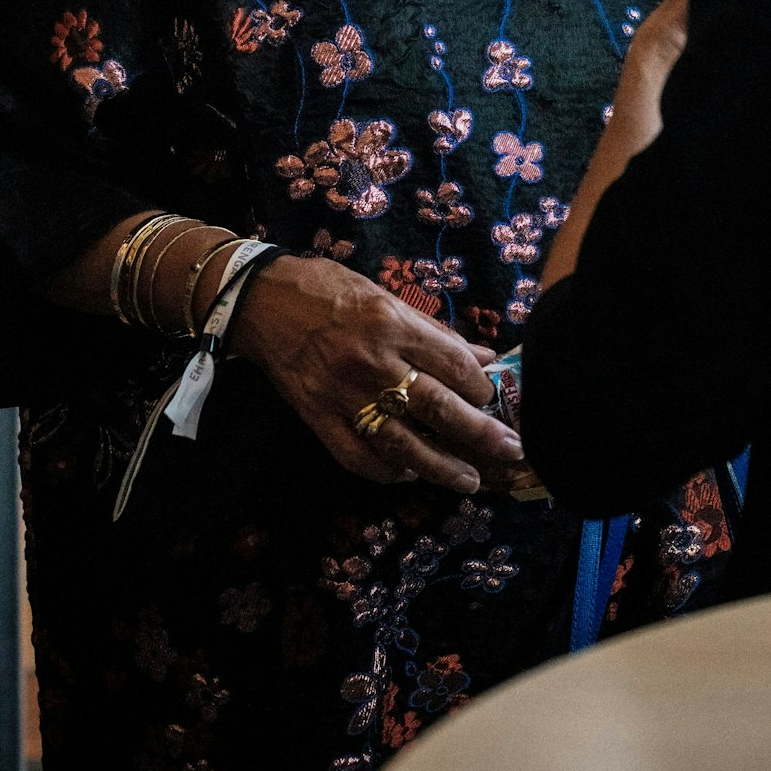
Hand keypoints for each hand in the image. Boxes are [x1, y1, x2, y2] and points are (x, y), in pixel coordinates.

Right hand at [228, 252, 522, 494]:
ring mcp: (343, 394)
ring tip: (468, 481)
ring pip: (402, 442)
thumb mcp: (385, 297)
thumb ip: (434, 331)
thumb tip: (482, 356)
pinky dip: (386, 472)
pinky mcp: (317, 417)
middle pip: (437, 407)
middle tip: (510, 452)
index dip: (480, 386)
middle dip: (479, 434)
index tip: (494, 399)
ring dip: (440, 467)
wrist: (260, 302)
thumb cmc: (327, 290)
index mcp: (391, 323)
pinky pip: (357, 456)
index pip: (452, 363)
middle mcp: (371, 361)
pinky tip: (408, 474)